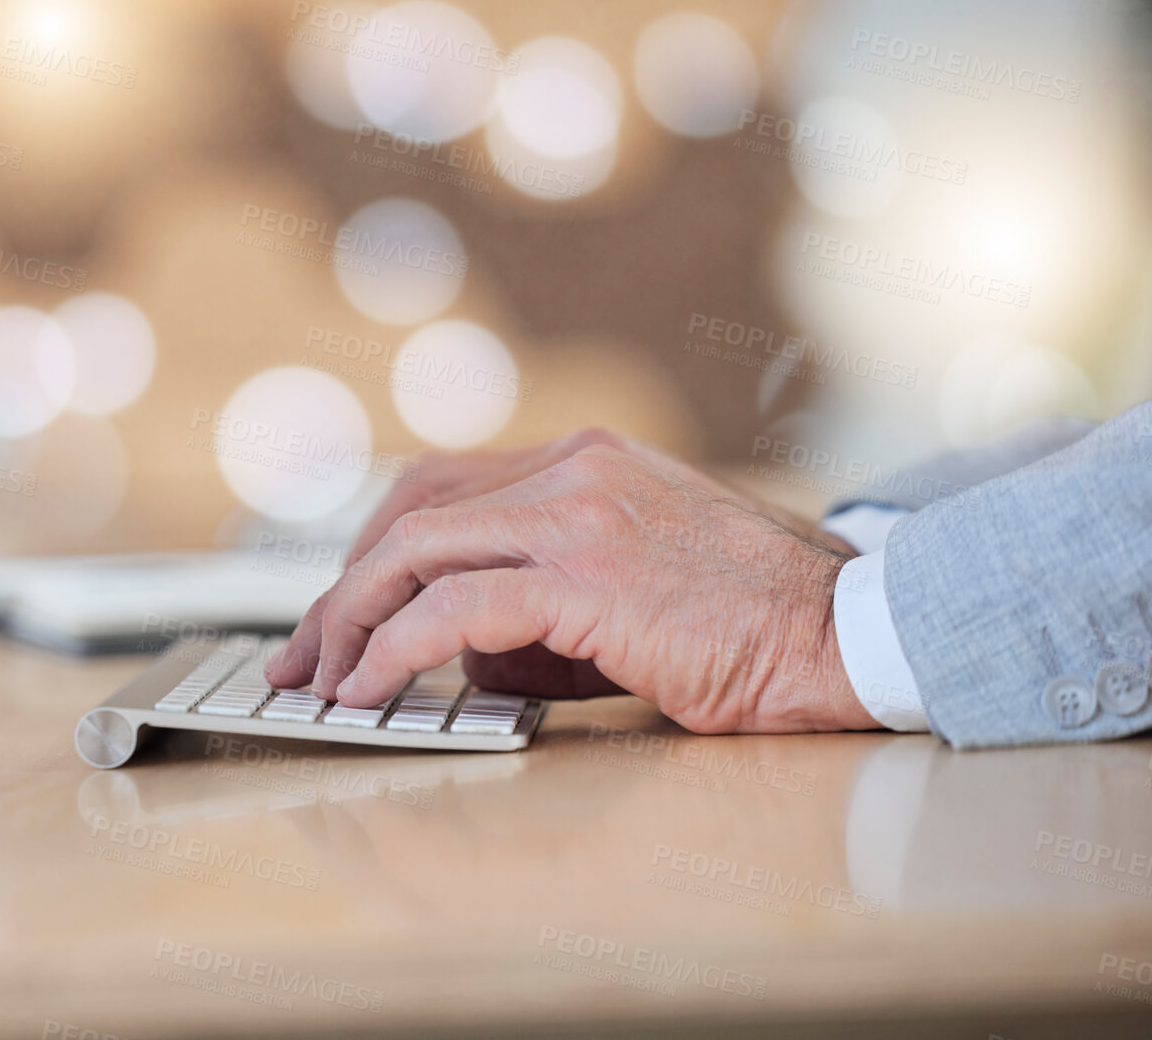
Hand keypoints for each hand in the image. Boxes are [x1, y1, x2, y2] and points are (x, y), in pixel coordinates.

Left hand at [266, 433, 876, 734]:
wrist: (850, 632)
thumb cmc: (752, 623)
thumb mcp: (630, 595)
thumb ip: (542, 609)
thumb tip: (465, 657)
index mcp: (584, 462)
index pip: (439, 491)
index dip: (373, 554)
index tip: (338, 613)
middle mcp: (572, 470)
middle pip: (408, 513)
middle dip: (339, 589)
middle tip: (301, 656)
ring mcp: (578, 514)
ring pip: (414, 552)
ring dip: (350, 620)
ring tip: (322, 682)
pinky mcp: (588, 575)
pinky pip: (452, 609)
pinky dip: (394, 649)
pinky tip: (369, 689)